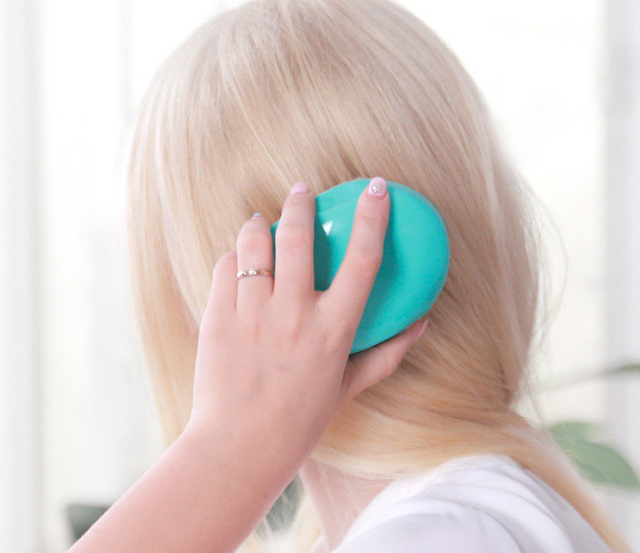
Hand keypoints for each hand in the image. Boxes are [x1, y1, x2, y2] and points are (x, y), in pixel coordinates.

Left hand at [184, 177, 428, 473]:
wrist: (236, 450)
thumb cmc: (299, 422)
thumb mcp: (349, 388)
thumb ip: (388, 353)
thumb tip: (422, 325)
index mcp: (332, 330)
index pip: (362, 260)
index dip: (373, 217)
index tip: (377, 188)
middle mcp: (293, 314)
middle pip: (299, 236)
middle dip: (301, 202)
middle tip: (302, 190)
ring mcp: (252, 314)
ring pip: (256, 243)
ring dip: (261, 223)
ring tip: (263, 221)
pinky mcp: (218, 317)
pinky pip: (226, 267)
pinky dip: (234, 257)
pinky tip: (239, 261)